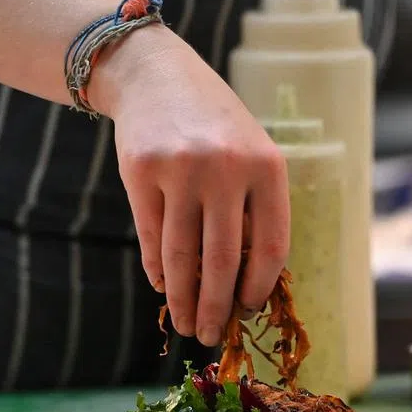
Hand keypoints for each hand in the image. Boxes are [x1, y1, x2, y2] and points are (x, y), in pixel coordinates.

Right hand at [88, 25, 289, 346]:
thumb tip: (247, 285)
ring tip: (188, 324)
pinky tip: (163, 288)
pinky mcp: (141, 173)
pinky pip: (151, 237)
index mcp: (266, 167)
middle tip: (213, 335)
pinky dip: (157, 270)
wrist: (157, 75)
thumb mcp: (250, 153)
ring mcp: (180, 170)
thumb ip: (254, 208)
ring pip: (182, 257)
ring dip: (185, 299)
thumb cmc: (214, 125)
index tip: (249, 309)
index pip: (270, 246)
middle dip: (218, 308)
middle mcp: (225, 168)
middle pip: (222, 260)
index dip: (259, 286)